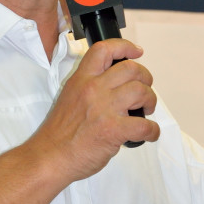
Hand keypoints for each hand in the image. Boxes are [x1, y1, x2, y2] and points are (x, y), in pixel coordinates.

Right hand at [35, 38, 159, 179]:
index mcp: (81, 80)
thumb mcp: (69, 97)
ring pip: (141, 91)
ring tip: (146, 110)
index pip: (104, 50)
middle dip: (145, 78)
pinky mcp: (113, 130)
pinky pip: (145, 125)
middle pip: (131, 69)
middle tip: (144, 90)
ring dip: (150, 100)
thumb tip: (115, 88)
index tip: (136, 51)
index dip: (125, 47)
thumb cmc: (58, 134)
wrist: (50, 156)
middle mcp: (93, 89)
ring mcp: (104, 109)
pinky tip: (149, 133)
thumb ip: (90, 88)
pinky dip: (153, 130)